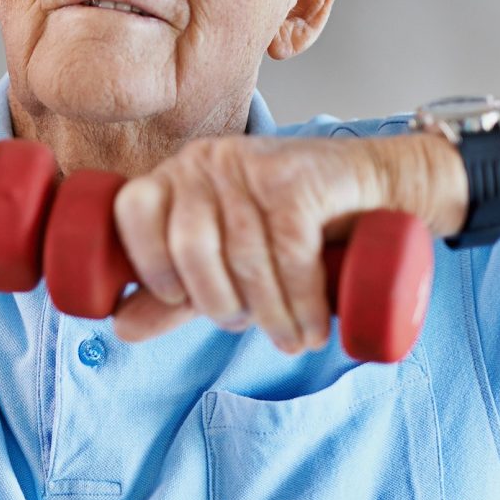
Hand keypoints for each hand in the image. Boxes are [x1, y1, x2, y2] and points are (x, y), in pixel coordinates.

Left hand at [111, 132, 459, 352]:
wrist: (380, 190)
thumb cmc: (294, 229)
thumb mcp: (224, 264)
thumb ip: (171, 295)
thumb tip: (119, 328)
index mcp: (176, 176)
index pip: (132, 211)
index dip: (149, 264)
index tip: (178, 300)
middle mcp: (207, 161)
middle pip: (189, 246)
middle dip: (217, 302)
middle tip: (244, 325)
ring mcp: (252, 164)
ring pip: (244, 256)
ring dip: (270, 315)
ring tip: (293, 339)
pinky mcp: (298, 179)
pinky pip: (289, 252)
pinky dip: (302, 301)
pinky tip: (312, 326)